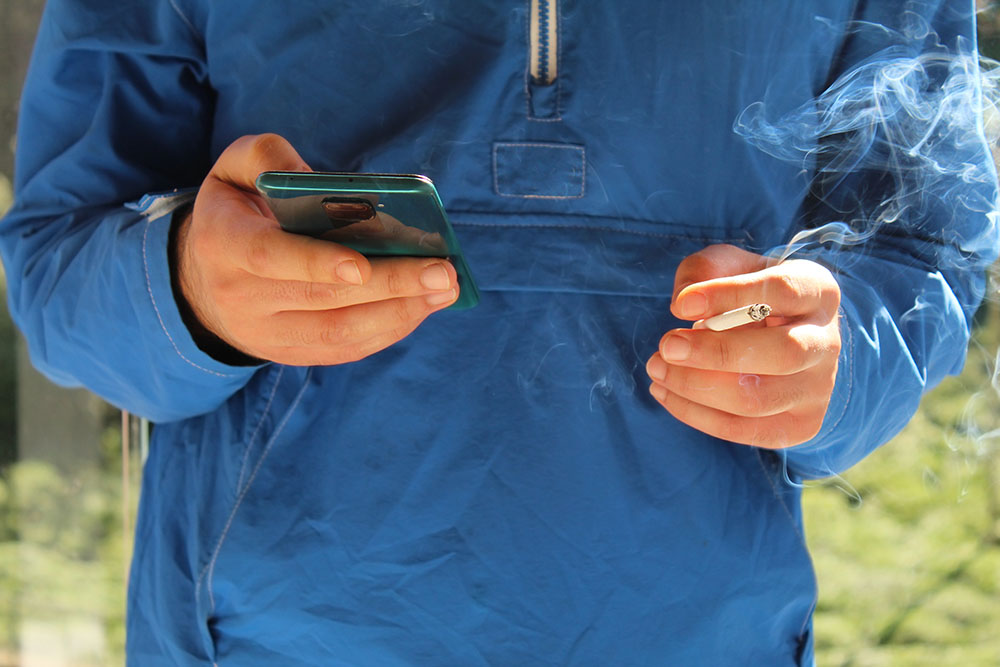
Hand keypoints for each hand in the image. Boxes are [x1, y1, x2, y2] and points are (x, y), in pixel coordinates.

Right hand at [176, 134, 458, 365]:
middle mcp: (241, 298)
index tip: (362, 265)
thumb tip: (316, 179)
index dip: (316, 263)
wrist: (203, 279)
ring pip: (339, 333)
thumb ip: (267, 155)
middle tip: (443, 271)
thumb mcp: (234, 168)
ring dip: (401, 313)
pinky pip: (346, 349)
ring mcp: (267, 334)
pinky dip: (390, 329)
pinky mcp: (293, 354)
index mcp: (223, 244)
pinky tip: (425, 306)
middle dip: (389, 286)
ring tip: (446, 288)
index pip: (268, 258)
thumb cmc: (237, 210)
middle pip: (322, 301)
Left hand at [645, 244, 840, 447]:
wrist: (783, 336)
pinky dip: (695, 414)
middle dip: (715, 353)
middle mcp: (827, 342)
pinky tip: (665, 392)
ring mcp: (818, 389)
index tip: (682, 306)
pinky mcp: (799, 425)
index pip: (781, 291)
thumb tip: (683, 306)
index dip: (729, 296)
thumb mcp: (730, 266)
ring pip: (758, 400)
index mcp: (817, 291)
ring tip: (658, 368)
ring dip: (696, 387)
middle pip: (783, 354)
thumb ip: (705, 270)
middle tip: (667, 345)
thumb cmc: (749, 294)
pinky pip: (743, 431)